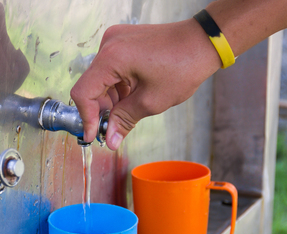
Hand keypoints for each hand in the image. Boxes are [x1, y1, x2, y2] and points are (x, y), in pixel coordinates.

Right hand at [70, 18, 220, 149]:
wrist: (203, 43)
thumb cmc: (183, 67)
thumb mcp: (151, 101)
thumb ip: (124, 120)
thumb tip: (109, 139)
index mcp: (112, 58)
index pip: (83, 92)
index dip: (87, 117)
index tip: (94, 135)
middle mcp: (109, 44)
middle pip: (91, 85)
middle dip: (101, 109)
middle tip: (113, 128)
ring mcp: (116, 40)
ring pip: (101, 78)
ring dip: (110, 99)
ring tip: (128, 111)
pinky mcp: (124, 41)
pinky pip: (111, 68)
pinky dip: (117, 86)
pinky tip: (131, 97)